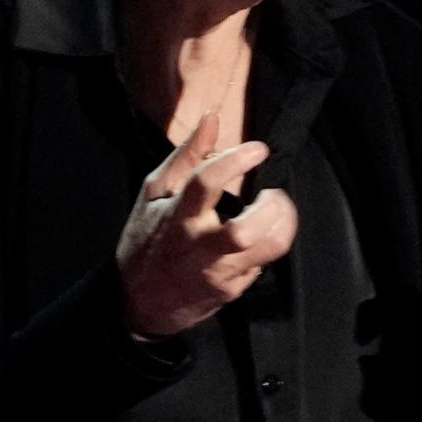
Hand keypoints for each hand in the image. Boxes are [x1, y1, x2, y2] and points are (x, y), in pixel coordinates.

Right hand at [116, 112, 297, 335]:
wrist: (138, 301)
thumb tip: (211, 120)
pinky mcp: (230, 291)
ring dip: (283, 224)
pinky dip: (266, 247)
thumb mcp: (155, 193)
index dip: (235, 161)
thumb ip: (186, 156)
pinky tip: (258, 237)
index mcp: (176, 217)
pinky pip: (262, 265)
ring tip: (277, 210)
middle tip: (272, 192)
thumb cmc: (146, 240)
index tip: (257, 149)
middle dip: (270, 206)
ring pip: (266, 249)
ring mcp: (217, 273)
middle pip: (244, 229)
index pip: (206, 183)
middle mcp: (198, 247)